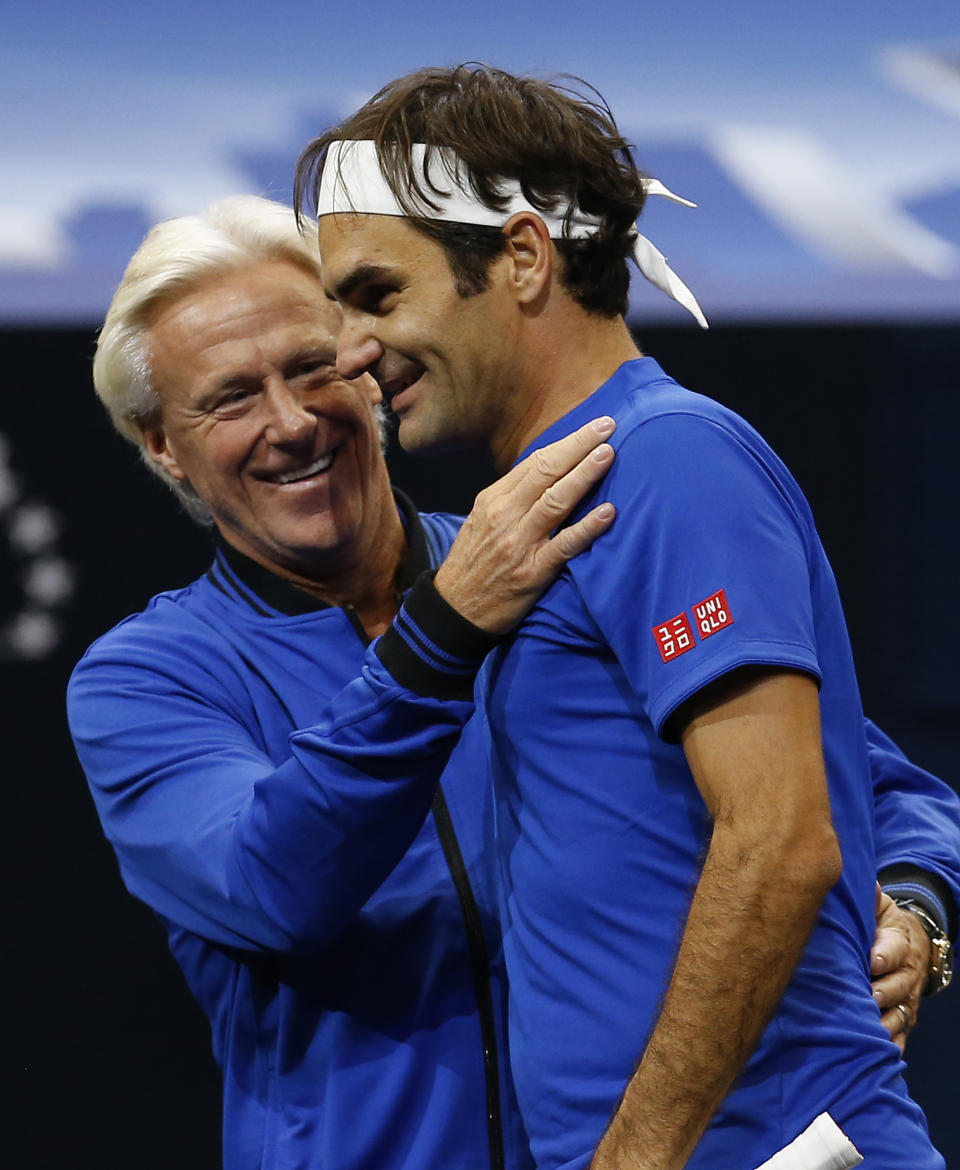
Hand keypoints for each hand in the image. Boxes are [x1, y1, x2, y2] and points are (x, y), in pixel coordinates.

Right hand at [434, 416, 615, 633]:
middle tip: (607, 426)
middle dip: (579, 446)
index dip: (566, 442)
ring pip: (556, 501)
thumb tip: (548, 475)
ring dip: (584, 475)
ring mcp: (519, 543)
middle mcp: (505, 516)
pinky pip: (564, 545)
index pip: (534, 463)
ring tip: (608, 455)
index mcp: (493, 500)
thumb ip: (512, 499)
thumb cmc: (474, 563)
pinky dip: (587, 527)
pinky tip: (608, 513)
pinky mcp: (532, 572)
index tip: (593, 427)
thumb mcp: (481, 521)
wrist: (455, 610)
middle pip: (546, 472)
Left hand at [871, 883, 930, 1051]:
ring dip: (885, 1022)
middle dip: (884, 992)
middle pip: (898, 985)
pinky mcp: (903, 1017)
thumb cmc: (884, 924)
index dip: (884, 954)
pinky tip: (875, 1053)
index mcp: (899, 942)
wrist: (912, 944)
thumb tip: (868, 884)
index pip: (895, 948)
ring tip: (868, 1029)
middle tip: (869, 996)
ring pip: (899, 1014)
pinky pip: (900, 1035)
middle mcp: (906, 973)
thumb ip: (872, 898)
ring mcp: (906, 998)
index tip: (872, 960)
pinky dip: (890, 1045)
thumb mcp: (881, 906)